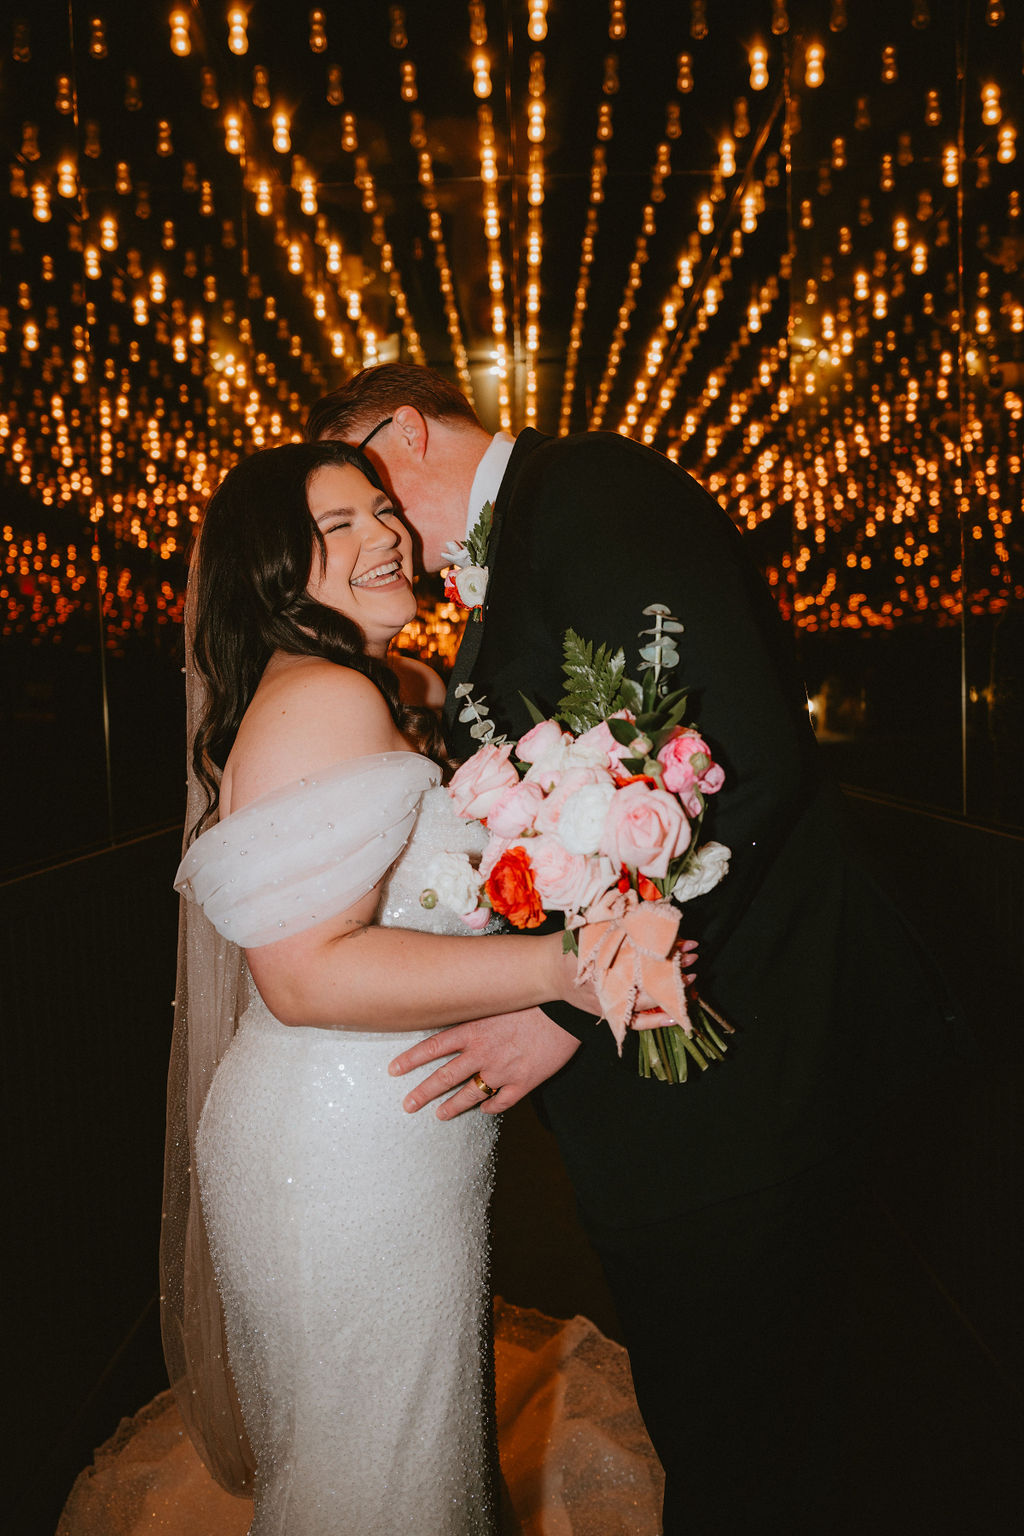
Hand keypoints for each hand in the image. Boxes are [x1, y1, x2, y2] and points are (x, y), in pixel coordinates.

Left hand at [388, 1007, 579, 1118]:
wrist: (564, 1008)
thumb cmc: (531, 997)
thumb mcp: (495, 998)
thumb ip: (475, 1009)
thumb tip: (456, 1007)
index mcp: (473, 1030)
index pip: (433, 1047)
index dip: (411, 1060)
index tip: (393, 1070)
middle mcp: (482, 1053)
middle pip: (444, 1077)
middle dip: (422, 1093)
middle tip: (407, 1105)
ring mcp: (502, 1071)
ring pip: (470, 1095)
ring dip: (452, 1106)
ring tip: (439, 1115)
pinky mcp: (523, 1082)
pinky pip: (502, 1102)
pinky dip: (491, 1108)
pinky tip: (485, 1110)